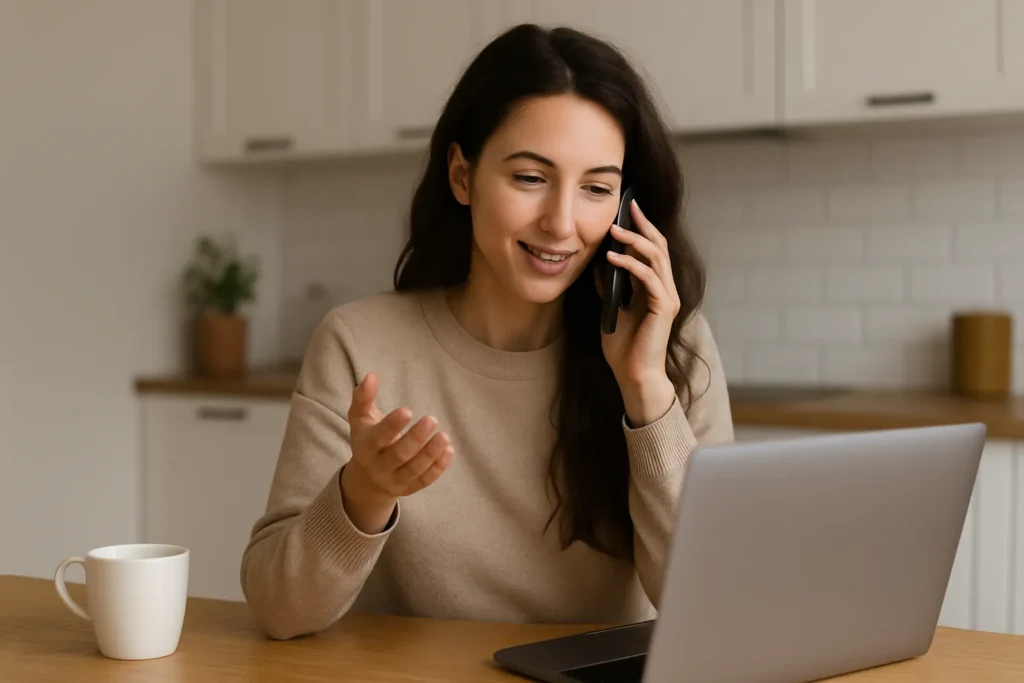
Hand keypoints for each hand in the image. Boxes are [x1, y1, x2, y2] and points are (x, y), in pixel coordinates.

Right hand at [340, 372, 453, 532]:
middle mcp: (378, 466)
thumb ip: (364, 397)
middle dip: (416, 439)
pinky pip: (425, 480)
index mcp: (366, 446)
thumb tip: (371, 375)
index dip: (393, 425)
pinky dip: (438, 467)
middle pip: (399, 455)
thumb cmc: (367, 438)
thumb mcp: (360, 417)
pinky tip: (449, 450)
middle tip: (432, 419)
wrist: (366, 478)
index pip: (378, 437)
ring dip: (431, 454)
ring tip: (444, 436)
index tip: (408, 411)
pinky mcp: (409, 488)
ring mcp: (394, 480)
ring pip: (414, 470)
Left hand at [599, 199, 678, 426]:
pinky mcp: (663, 308)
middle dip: (643, 225)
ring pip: (656, 258)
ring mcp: (667, 298)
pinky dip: (630, 265)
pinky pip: (648, 278)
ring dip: (635, 241)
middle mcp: (665, 290)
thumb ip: (610, 287)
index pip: (652, 251)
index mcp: (655, 289)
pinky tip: (612, 258)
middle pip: (659, 247)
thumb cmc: (624, 348)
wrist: (634, 376)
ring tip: (615, 230)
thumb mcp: (611, 309)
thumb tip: (599, 263)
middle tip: (627, 207)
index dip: (642, 229)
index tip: (627, 210)